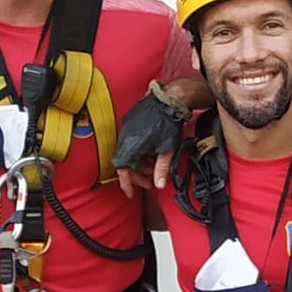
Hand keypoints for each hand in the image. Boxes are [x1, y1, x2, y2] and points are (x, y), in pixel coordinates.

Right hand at [113, 81, 189, 198]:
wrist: (168, 99)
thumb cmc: (169, 122)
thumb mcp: (168, 149)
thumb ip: (161, 168)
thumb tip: (158, 185)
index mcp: (133, 145)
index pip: (123, 170)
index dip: (126, 183)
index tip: (130, 192)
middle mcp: (125, 137)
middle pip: (125, 163)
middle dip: (136, 175)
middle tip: (148, 182)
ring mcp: (126, 129)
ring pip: (127, 153)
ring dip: (138, 164)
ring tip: (152, 168)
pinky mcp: (129, 122)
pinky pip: (129, 143)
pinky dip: (137, 152)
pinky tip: (149, 154)